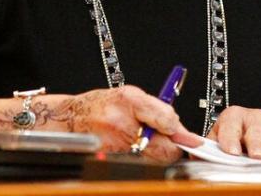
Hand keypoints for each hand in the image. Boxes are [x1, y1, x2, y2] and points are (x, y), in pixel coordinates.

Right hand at [48, 86, 199, 161]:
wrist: (70, 119)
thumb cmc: (101, 105)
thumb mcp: (131, 95)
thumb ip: (158, 109)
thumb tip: (180, 128)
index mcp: (130, 100)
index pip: (166, 120)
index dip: (179, 131)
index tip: (190, 139)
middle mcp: (122, 123)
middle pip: (163, 148)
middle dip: (171, 147)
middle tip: (169, 141)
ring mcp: (116, 144)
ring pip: (153, 159)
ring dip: (156, 153)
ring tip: (144, 140)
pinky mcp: (112, 159)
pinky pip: (139, 164)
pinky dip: (142, 158)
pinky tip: (132, 148)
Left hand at [207, 105, 260, 159]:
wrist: (243, 129)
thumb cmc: (229, 140)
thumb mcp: (215, 142)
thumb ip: (207, 150)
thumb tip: (194, 158)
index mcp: (232, 117)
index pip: (230, 125)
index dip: (230, 138)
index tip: (231, 151)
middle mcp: (254, 118)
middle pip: (256, 129)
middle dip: (257, 144)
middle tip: (257, 155)